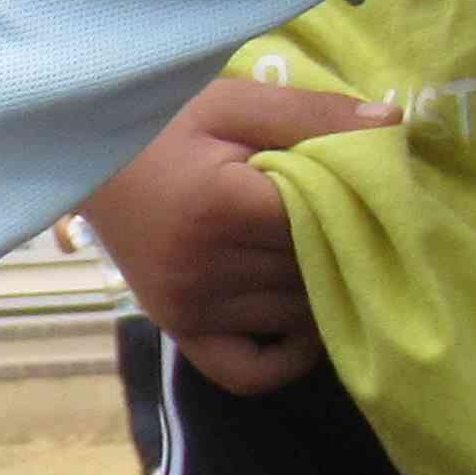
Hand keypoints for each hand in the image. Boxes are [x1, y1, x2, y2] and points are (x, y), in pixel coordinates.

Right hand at [82, 76, 388, 398]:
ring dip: (321, 289)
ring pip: (297, 317)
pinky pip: (251, 372)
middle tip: (350, 215)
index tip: (368, 185)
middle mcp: (201, 270)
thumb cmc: (162, 124)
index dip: (358, 205)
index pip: (322, 224)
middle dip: (343, 244)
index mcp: (218, 208)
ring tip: (321, 251)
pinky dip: (289, 355)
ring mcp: (188, 308)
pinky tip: (300, 316)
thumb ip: (311, 113)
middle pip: (314, 272)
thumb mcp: (234, 102)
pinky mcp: (180, 330)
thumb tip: (395, 123)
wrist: (81, 158)